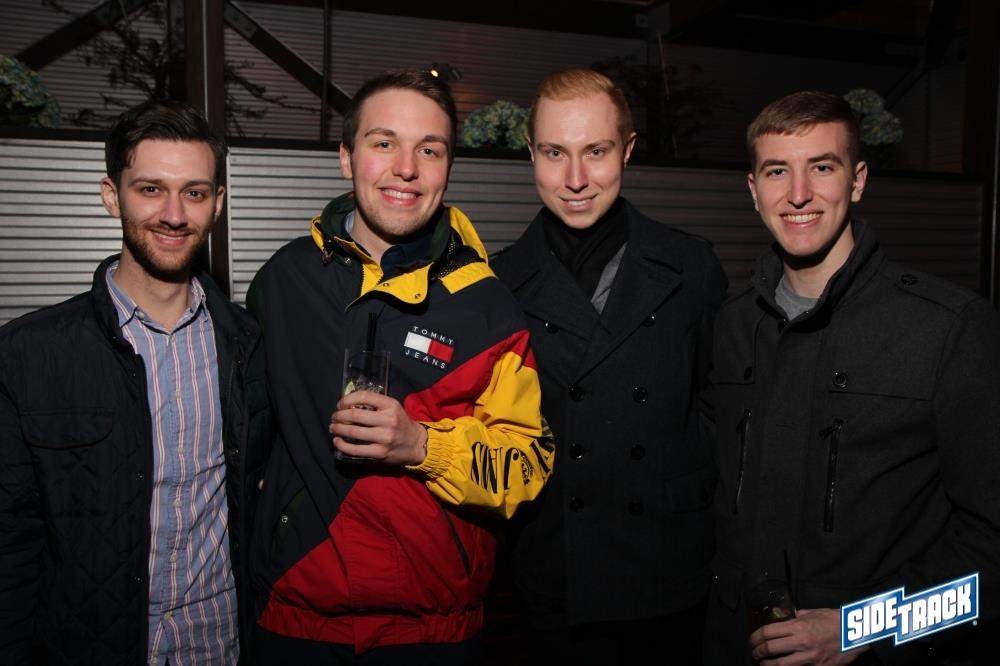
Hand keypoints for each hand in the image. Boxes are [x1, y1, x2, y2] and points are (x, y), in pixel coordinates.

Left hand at [329, 390, 427, 465]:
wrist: (415, 444)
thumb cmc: (400, 423)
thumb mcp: (393, 408)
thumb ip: (375, 405)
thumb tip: (348, 405)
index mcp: (391, 405)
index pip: (364, 396)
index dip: (347, 399)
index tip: (340, 404)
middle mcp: (388, 420)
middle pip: (355, 414)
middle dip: (339, 415)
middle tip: (334, 417)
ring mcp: (384, 438)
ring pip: (353, 431)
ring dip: (338, 429)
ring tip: (333, 428)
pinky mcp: (380, 452)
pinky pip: (355, 449)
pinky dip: (342, 445)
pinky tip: (338, 441)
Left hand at [750, 608, 869, 664]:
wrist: (857, 634)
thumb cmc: (835, 621)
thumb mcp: (814, 613)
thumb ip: (797, 616)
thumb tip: (785, 616)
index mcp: (799, 626)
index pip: (768, 632)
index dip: (755, 637)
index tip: (752, 640)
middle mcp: (802, 642)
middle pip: (770, 649)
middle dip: (757, 652)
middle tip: (754, 653)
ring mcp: (811, 657)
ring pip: (781, 665)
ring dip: (767, 665)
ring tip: (762, 664)